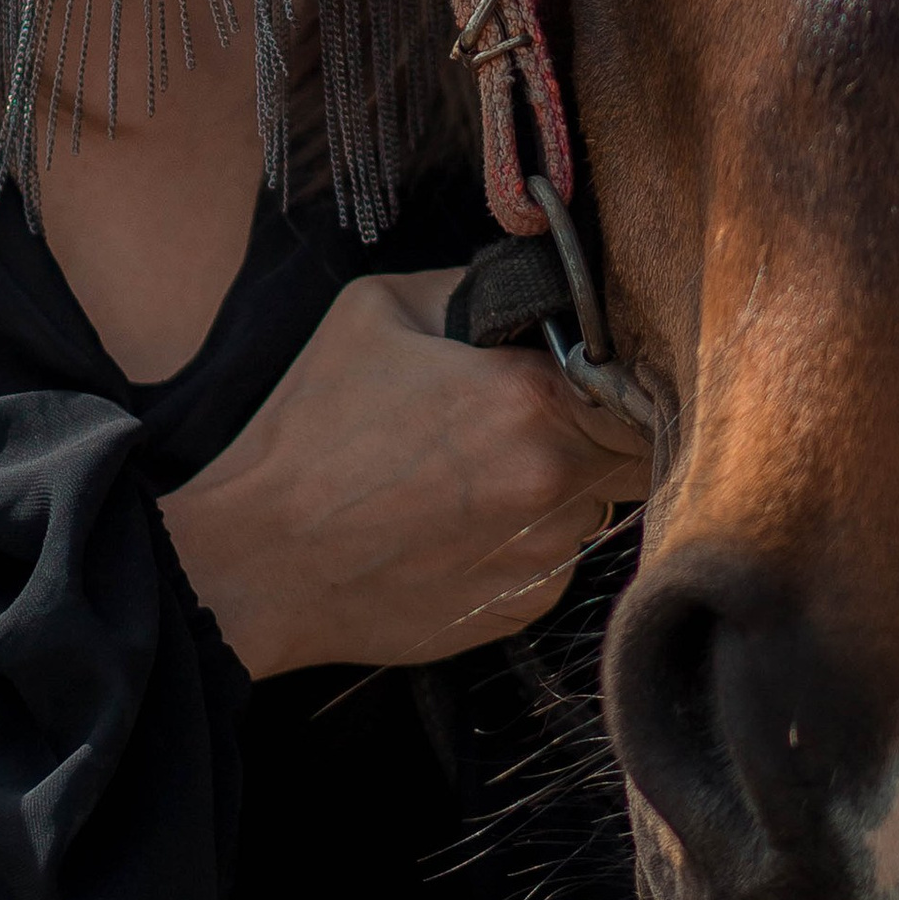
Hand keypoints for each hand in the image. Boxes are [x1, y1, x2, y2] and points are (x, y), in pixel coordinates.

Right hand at [158, 270, 650, 680]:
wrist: (259, 559)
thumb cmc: (310, 433)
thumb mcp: (376, 313)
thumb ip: (473, 289)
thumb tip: (531, 292)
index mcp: (529, 398)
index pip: (638, 383)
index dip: (619, 377)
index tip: (588, 374)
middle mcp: (553, 482)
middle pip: (633, 452)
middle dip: (598, 433)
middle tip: (531, 424)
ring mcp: (543, 557)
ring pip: (593, 510)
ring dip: (557, 492)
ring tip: (472, 481)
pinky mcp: (522, 610)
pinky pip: (554, 564)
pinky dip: (523, 545)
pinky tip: (454, 531)